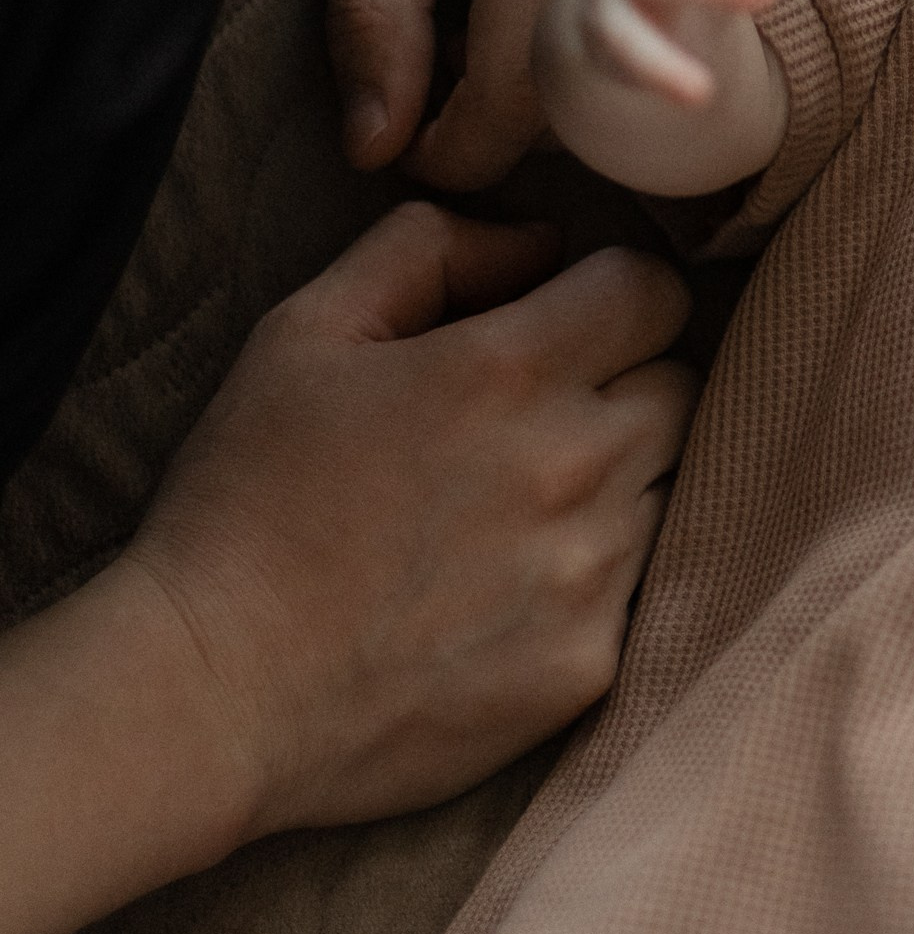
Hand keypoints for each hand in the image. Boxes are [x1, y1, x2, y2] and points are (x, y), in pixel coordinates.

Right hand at [125, 205, 696, 841]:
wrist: (215, 692)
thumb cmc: (246, 500)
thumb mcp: (305, 332)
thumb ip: (431, 251)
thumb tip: (539, 242)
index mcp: (509, 368)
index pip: (653, 292)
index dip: (612, 297)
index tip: (564, 325)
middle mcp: (574, 463)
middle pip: (678, 385)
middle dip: (620, 383)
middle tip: (529, 423)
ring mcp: (592, 571)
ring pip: (667, 486)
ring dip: (613, 483)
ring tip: (508, 515)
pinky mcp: (592, 663)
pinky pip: (641, 589)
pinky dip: (591, 580)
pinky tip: (504, 594)